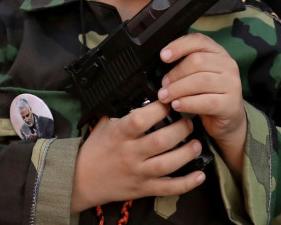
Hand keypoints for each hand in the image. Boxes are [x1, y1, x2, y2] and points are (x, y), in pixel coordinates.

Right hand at [71, 100, 204, 212]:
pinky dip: (186, 183)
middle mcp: (130, 153)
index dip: (159, 109)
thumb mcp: (105, 124)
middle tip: (190, 121)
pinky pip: (168, 188)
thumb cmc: (95, 149)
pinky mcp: (143, 188)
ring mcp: (138, 172)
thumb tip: (145, 92)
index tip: (171, 101)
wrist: (81, 180)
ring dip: (186, 154)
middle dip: (180, 130)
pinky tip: (200, 175)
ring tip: (197, 143)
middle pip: (160, 141)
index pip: (141, 119)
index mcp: (119, 134)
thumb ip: (123, 110)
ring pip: (167, 164)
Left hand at [158, 33, 246, 175]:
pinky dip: (187, 103)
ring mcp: (232, 84)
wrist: (230, 119)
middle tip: (164, 85)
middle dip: (175, 74)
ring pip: (200, 81)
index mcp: (219, 53)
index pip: (199, 40)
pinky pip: (206, 102)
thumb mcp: (199, 75)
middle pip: (197, 61)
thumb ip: (186, 65)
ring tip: (166, 96)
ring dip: (178, 89)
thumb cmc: (209, 94)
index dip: (179, 46)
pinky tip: (177, 105)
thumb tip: (163, 62)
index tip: (163, 56)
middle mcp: (228, 65)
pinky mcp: (231, 104)